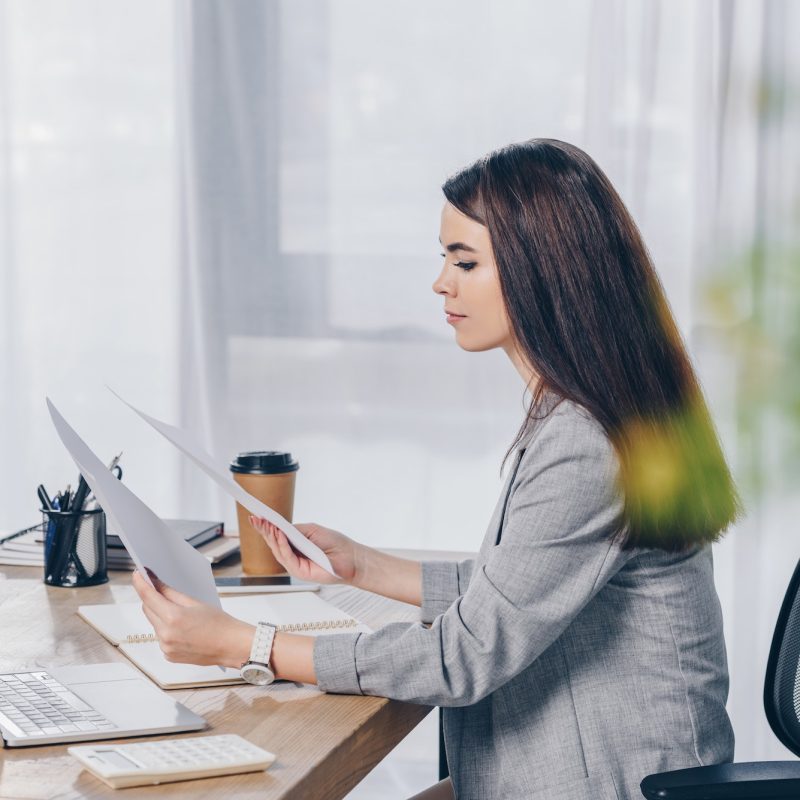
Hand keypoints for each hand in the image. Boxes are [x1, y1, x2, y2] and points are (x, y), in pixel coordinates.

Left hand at [131, 569, 253, 668]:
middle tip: (160, 589)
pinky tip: (183, 629)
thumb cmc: (219, 623)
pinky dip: (166, 629)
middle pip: (148, 610)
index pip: (149, 597)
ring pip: (154, 623)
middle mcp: (166, 634)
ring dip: (160, 614)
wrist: (230, 645)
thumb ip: (171, 593)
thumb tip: (156, 584)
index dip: (141, 584)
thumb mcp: (195, 602)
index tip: (137, 575)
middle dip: (152, 598)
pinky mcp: (168, 655)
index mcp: (173, 618)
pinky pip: (160, 636)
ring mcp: (166, 647)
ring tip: (181, 614)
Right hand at [250, 517, 360, 585]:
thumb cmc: (335, 543)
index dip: (265, 527)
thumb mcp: (312, 531)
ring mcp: (295, 565)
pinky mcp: (300, 572)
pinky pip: (288, 558)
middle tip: (256, 519)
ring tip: (266, 525)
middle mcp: (293, 556)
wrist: (350, 557)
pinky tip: (279, 535)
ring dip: (271, 537)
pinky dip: (283, 545)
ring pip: (278, 551)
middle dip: (264, 531)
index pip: (276, 536)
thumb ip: (294, 531)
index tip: (255, 517)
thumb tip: (278, 527)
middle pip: (273, 544)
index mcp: (295, 546)